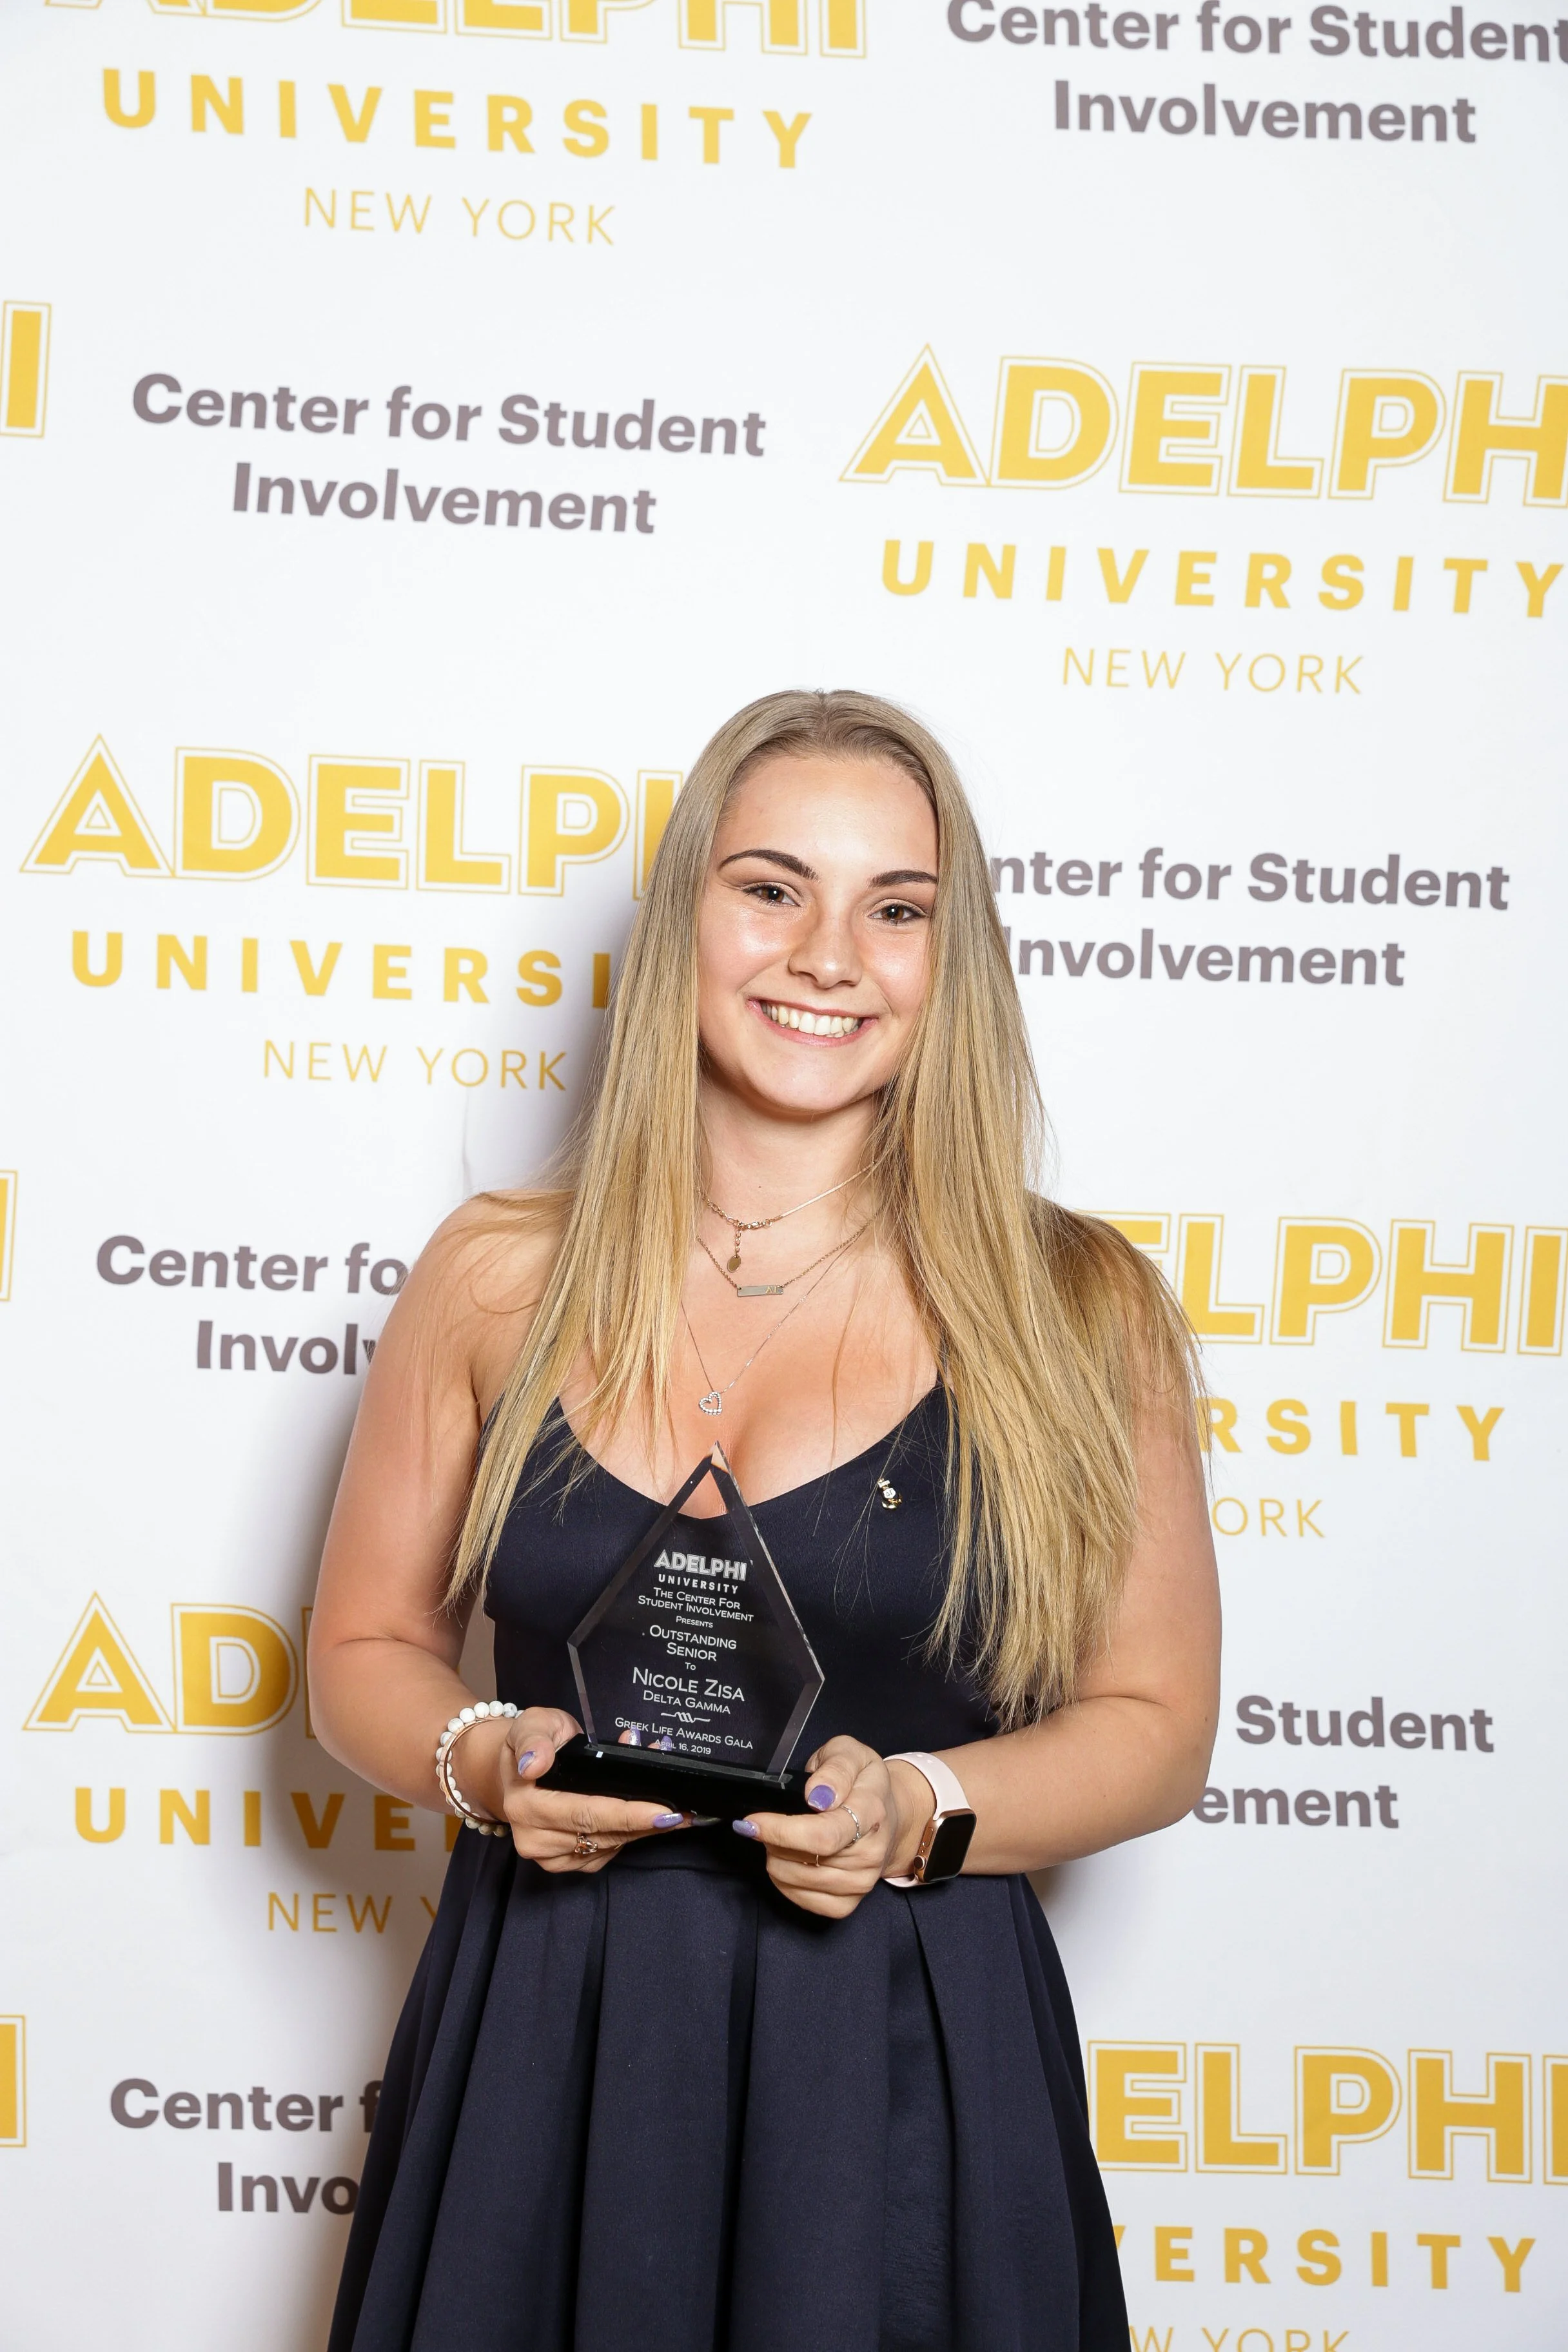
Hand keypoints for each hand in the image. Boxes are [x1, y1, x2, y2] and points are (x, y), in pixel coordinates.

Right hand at [455, 1706, 691, 1873]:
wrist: (516, 1769)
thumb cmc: (534, 1742)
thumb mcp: (532, 1723)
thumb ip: (533, 1738)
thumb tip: (535, 1763)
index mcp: (524, 1805)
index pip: (585, 1812)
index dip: (627, 1813)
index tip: (663, 1811)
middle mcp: (533, 1838)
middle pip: (602, 1834)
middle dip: (647, 1822)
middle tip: (686, 1813)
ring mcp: (549, 1856)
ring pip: (609, 1846)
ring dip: (644, 1828)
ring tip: (676, 1808)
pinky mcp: (565, 1863)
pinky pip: (605, 1854)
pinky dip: (630, 1836)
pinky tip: (648, 1819)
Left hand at [733, 1737, 933, 1919]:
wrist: (887, 1816)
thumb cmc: (861, 1781)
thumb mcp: (850, 1753)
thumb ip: (836, 1768)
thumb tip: (817, 1794)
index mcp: (871, 1813)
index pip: (822, 1835)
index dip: (781, 1831)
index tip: (752, 1821)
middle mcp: (870, 1853)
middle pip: (803, 1860)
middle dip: (772, 1840)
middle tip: (766, 1822)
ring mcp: (861, 1883)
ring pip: (794, 1880)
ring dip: (775, 1857)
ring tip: (781, 1836)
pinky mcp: (847, 1904)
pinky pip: (800, 1899)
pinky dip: (783, 1879)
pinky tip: (788, 1858)